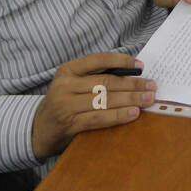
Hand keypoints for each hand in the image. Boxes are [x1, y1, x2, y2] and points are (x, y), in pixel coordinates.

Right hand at [31, 52, 153, 158]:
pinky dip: (119, 115)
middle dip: (133, 84)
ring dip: (131, 99)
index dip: (122, 61)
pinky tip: (134, 113)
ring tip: (148, 100)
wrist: (38, 131)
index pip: (99, 60)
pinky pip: (99, 118)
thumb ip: (95, 78)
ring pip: (104, 100)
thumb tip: (132, 74)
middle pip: (106, 82)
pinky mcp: (69, 124)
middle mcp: (65, 85)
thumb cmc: (64, 104)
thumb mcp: (73, 85)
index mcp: (68, 70)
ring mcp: (65, 105)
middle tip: (152, 86)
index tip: (140, 66)